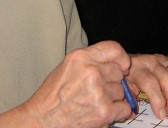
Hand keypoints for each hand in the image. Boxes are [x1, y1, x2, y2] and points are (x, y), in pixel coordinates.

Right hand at [0, 40, 133, 127]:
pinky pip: (125, 108)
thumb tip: (117, 64)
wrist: (42, 119)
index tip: (123, 66)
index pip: (114, 49)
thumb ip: (90, 61)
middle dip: (113, 82)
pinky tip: (105, 112)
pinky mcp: (104, 111)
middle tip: (99, 90)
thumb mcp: (68, 66)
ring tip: (95, 102)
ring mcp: (98, 92)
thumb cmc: (53, 95)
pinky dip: (119, 112)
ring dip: (113, 98)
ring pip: (121, 91)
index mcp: (81, 57)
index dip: (122, 58)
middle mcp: (91, 72)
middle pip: (119, 72)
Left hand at [126, 54, 167, 120]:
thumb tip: (132, 113)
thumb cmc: (123, 77)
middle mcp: (151, 62)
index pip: (150, 82)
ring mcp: (162, 60)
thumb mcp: (121, 87)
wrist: (123, 60)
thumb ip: (127, 99)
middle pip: (167, 78)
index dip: (157, 99)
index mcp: (137, 68)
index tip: (161, 115)